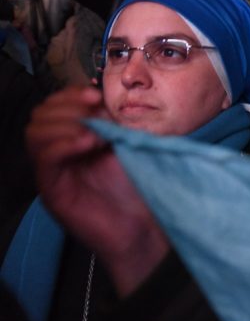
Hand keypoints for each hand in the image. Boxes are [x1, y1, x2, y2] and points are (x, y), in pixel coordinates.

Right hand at [26, 87, 169, 295]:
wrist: (144, 226)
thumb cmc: (138, 186)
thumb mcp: (127, 143)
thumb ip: (112, 121)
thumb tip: (103, 96)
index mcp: (74, 138)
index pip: (55, 105)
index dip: (71, 94)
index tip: (96, 93)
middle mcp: (58, 153)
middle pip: (40, 115)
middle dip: (67, 105)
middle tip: (95, 109)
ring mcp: (53, 172)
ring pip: (35, 133)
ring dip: (65, 123)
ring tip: (95, 134)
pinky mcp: (53, 191)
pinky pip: (44, 159)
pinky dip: (64, 144)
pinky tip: (88, 144)